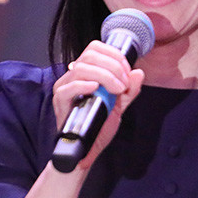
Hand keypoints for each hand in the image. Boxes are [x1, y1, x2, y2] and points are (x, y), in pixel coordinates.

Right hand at [52, 40, 143, 169]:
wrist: (88, 149)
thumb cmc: (99, 126)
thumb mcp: (120, 106)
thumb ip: (130, 90)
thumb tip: (138, 73)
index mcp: (86, 72)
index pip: (95, 48)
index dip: (114, 55)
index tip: (127, 71)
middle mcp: (73, 76)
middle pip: (90, 55)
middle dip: (113, 66)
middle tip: (124, 84)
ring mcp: (64, 87)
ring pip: (81, 68)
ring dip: (105, 76)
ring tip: (116, 90)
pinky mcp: (59, 101)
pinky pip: (69, 86)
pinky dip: (84, 85)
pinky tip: (96, 89)